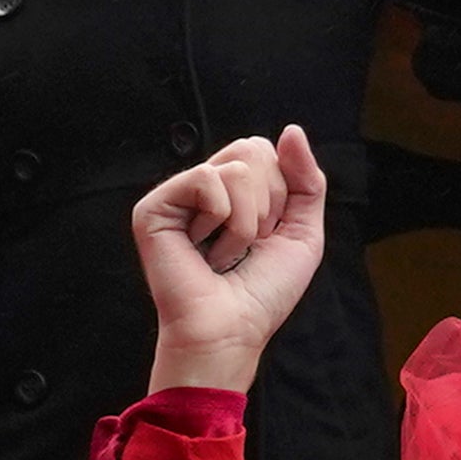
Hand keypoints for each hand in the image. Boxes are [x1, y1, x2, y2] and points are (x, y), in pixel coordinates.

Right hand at [132, 126, 330, 394]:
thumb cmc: (261, 293)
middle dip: (268, 202)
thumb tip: (292, 129)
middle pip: (253, 148)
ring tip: (224, 253)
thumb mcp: (303, 231)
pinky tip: (201, 248)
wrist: (232, 330)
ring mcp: (175, 197)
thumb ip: (306, 179)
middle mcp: (202, 189)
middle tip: (245, 244)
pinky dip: (220, 218)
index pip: (266, 151)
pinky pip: (206, 179)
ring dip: (246, 219)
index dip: (281, 194)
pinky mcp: (153, 208)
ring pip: (236, 166)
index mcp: (231, 191)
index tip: (265, 237)